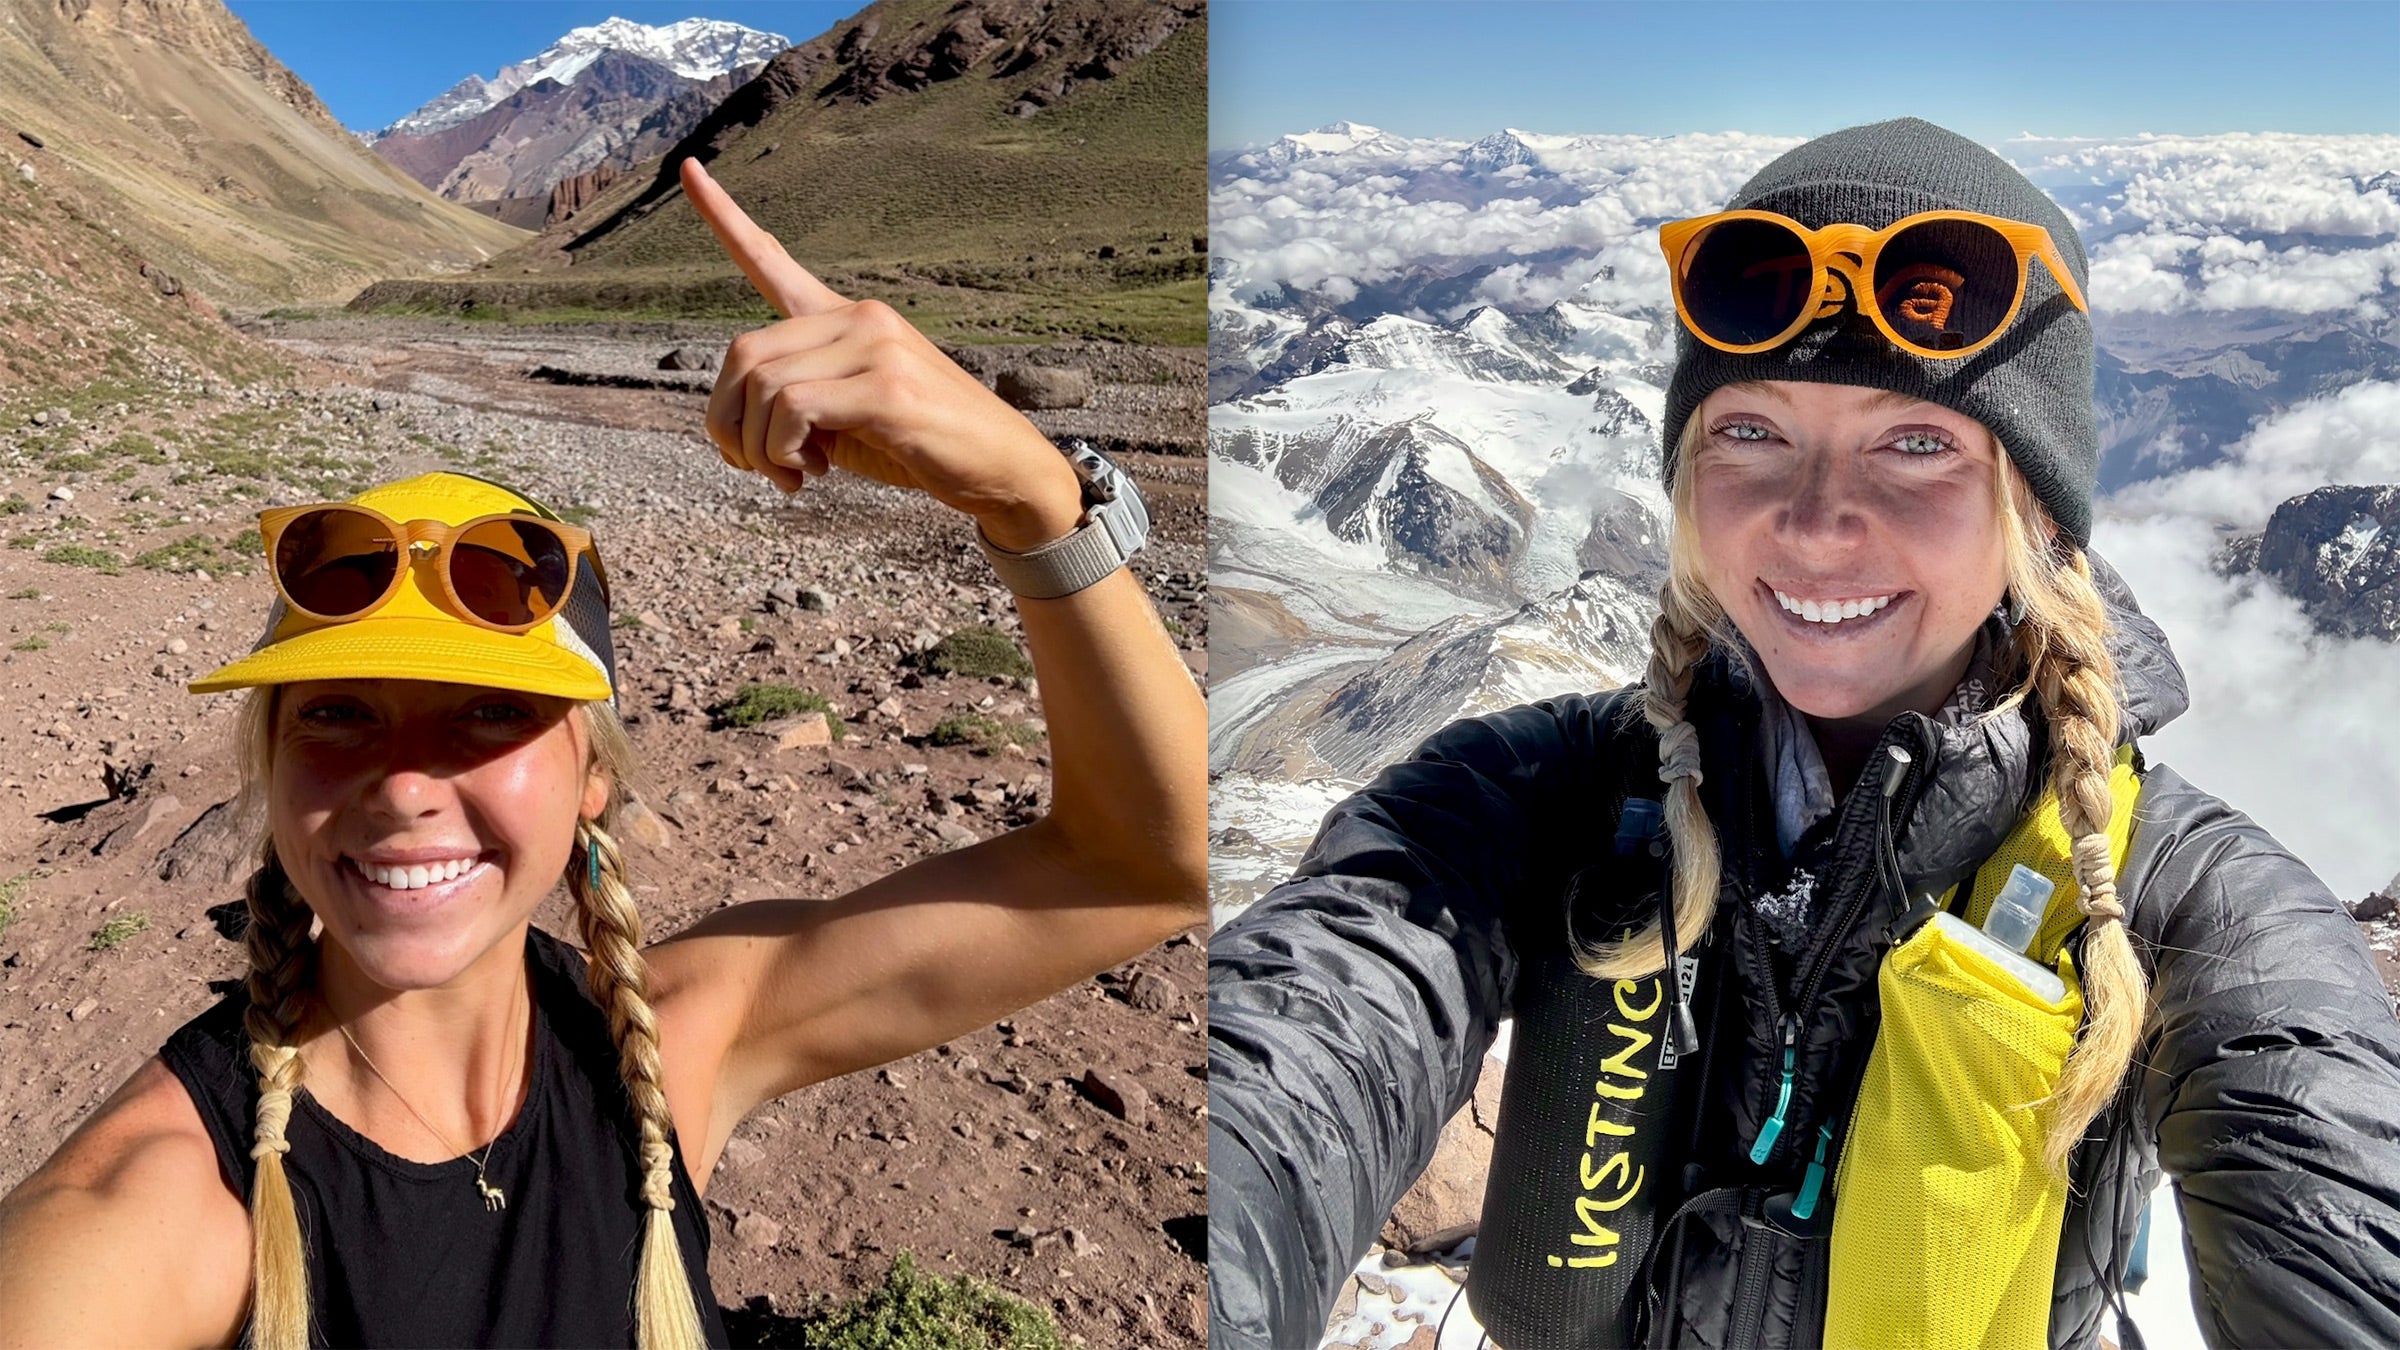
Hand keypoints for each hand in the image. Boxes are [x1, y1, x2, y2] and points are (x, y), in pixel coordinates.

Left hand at [682, 158, 1084, 550]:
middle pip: (744, 353)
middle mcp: (859, 317)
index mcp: (846, 318)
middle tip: (750, 467)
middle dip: (728, 422)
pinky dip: (784, 452)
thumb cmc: (924, 447)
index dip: (724, 218)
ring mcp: (876, 346)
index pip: (773, 258)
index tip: (688, 171)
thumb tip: (736, 430)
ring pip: (764, 387)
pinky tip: (815, 473)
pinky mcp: (888, 386)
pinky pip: (794, 410)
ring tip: (795, 476)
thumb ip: (799, 405)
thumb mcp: (850, 421)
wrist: (1006, 470)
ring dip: (759, 449)